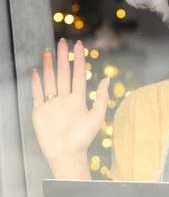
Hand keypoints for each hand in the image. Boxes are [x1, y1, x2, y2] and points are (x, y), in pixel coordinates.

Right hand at [32, 39, 108, 163]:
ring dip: (48, 66)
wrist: (66, 154)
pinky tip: (35, 72)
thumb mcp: (96, 117)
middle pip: (63, 74)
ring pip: (50, 80)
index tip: (79, 45)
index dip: (78, 60)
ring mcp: (51, 104)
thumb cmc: (83, 138)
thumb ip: (100, 98)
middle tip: (62, 42)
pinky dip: (36, 83)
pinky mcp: (40, 111)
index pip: (78, 75)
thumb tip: (106, 79)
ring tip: (48, 51)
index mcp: (78, 99)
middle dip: (63, 58)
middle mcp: (64, 99)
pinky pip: (37, 94)